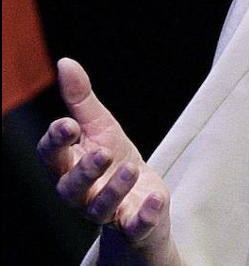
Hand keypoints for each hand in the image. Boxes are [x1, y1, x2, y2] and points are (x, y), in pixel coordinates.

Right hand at [36, 58, 174, 259]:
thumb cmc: (114, 160)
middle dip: (84, 170)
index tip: (68, 124)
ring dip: (114, 189)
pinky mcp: (134, 226)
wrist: (143, 199)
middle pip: (70, 187)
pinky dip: (144, 215)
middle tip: (103, 151)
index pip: (52, 156)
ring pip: (99, 207)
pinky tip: (155, 199)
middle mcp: (81, 193)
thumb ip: (82, 100)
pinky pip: (136, 226)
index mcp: (69, 166)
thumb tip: (65, 62)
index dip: (56, 141)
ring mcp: (107, 212)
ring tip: (130, 167)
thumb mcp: (101, 127)